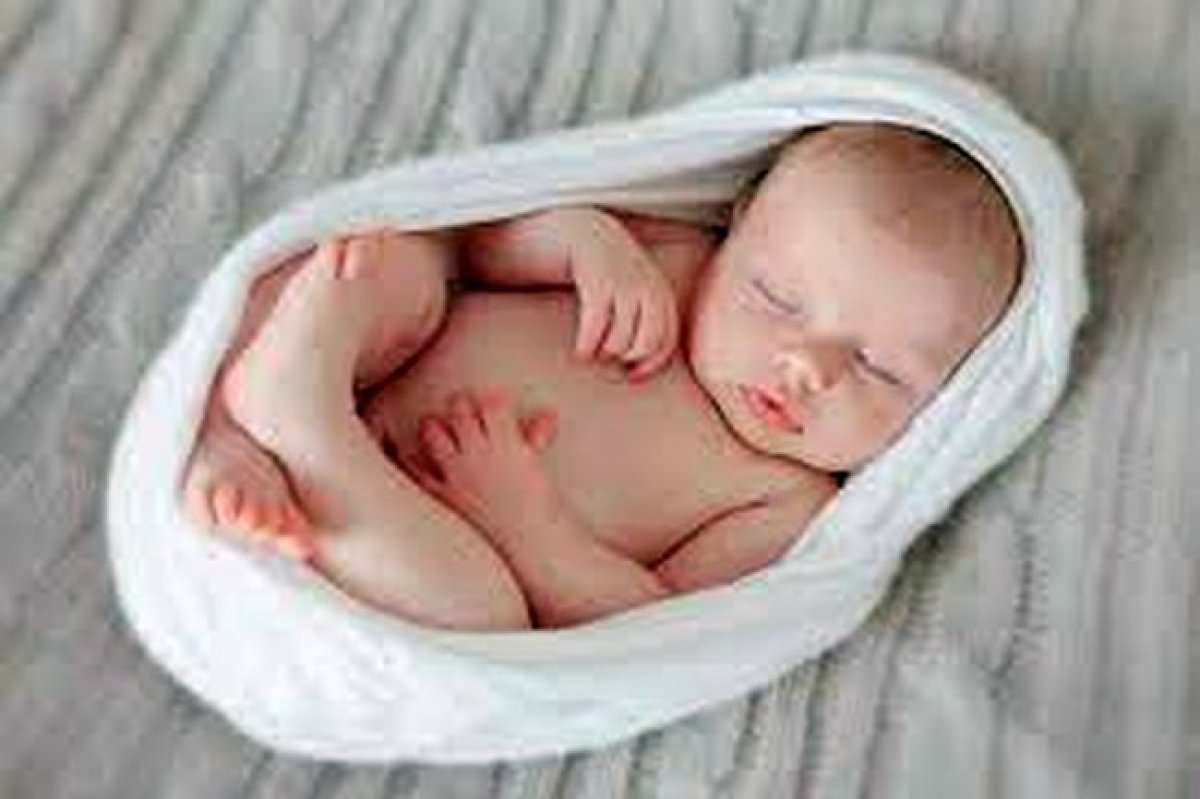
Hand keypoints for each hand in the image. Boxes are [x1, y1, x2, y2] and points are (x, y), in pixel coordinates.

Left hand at [407, 389, 561, 543]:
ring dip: (434, 425)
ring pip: (433, 432)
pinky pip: (418, 473)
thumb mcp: (539, 464)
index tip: (495, 406)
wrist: (531, 539)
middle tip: (466, 411)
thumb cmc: (540, 503)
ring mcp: (457, 472)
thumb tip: (547, 415)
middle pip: (460, 409)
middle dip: (463, 406)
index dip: (493, 401)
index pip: (492, 403)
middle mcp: (477, 451)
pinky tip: (405, 454)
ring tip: (438, 427)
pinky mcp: (445, 494)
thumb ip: (536, 436)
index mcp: (506, 440)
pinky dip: (410, 462)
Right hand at [569, 214, 679, 381]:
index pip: (667, 340)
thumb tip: (638, 363)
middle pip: (647, 344)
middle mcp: (648, 285)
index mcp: (660, 290)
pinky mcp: (598, 280)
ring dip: (603, 354)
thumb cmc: (601, 268)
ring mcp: (624, 282)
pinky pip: (596, 328)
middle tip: (607, 359)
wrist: (574, 226)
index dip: (651, 365)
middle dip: (626, 359)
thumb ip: (644, 314)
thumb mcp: (631, 285)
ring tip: (590, 351)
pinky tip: (580, 351)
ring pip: (621, 340)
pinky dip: (588, 347)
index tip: (631, 376)